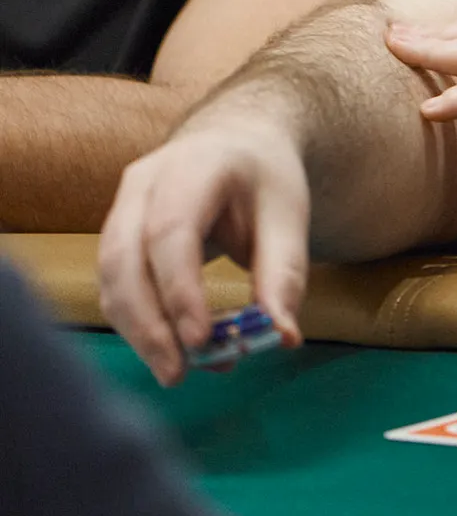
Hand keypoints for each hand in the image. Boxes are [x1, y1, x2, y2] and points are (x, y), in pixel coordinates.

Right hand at [98, 111, 309, 387]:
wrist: (236, 142)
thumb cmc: (263, 179)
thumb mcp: (288, 215)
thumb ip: (284, 274)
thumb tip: (282, 337)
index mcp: (195, 165)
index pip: (172, 230)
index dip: (179, 290)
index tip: (200, 341)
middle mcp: (145, 181)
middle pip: (125, 258)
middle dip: (147, 324)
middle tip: (178, 374)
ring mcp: (122, 205)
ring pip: (110, 277)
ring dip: (138, 331)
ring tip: (178, 371)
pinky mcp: (115, 234)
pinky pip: (113, 284)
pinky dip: (135, 322)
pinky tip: (169, 349)